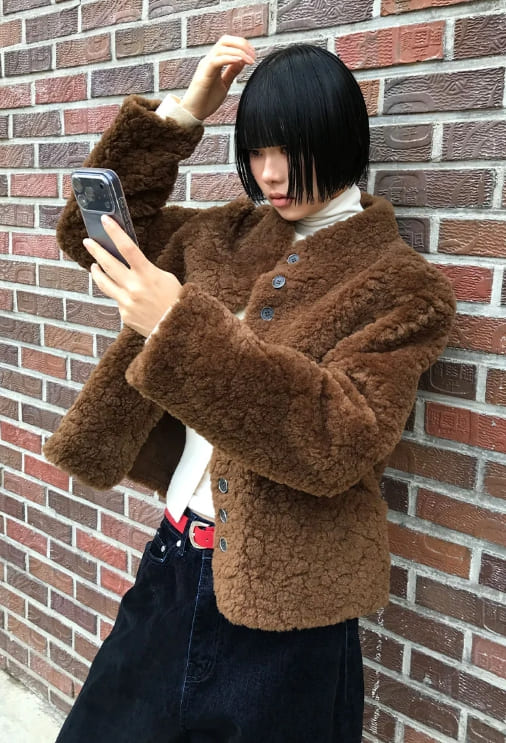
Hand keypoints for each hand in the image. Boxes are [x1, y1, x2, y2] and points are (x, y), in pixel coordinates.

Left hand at [83, 215, 181, 336]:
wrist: (177, 329)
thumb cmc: (176, 301)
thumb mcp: (166, 278)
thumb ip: (147, 270)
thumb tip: (131, 264)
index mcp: (147, 274)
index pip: (126, 247)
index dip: (114, 232)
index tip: (105, 220)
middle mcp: (133, 287)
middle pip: (108, 263)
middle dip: (96, 250)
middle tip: (88, 241)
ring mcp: (126, 302)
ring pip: (104, 283)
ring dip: (97, 271)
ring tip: (94, 265)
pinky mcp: (124, 314)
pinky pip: (117, 300)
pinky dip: (120, 295)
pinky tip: (127, 295)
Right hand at [181, 35, 255, 120]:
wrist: (193, 113)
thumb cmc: (206, 100)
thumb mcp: (224, 84)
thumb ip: (232, 72)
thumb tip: (242, 60)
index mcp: (214, 61)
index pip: (228, 43)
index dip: (242, 45)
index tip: (253, 55)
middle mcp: (209, 60)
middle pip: (225, 40)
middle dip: (241, 44)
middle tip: (253, 55)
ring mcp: (205, 66)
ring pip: (222, 48)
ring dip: (239, 51)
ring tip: (250, 60)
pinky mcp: (203, 74)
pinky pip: (216, 61)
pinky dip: (229, 58)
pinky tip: (239, 61)